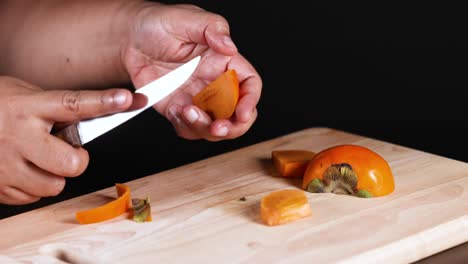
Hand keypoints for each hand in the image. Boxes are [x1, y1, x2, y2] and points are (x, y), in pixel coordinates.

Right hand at [0, 76, 140, 204]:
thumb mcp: (26, 95)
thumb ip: (56, 108)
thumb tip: (98, 114)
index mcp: (30, 106)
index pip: (74, 104)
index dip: (104, 102)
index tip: (127, 99)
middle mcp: (19, 135)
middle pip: (71, 163)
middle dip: (77, 161)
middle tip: (69, 152)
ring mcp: (5, 163)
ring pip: (53, 186)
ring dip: (54, 176)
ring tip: (39, 159)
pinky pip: (33, 197)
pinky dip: (34, 187)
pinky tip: (22, 168)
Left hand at [121, 3, 261, 140]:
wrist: (129, 39)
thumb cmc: (160, 24)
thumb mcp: (188, 18)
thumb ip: (213, 28)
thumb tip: (230, 46)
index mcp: (225, 62)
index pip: (249, 85)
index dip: (250, 101)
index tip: (242, 113)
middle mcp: (214, 84)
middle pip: (237, 114)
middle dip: (232, 127)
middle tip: (217, 128)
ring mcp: (197, 99)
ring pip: (213, 127)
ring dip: (203, 128)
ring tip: (186, 111)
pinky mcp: (178, 109)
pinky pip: (188, 129)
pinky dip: (185, 128)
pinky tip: (175, 112)